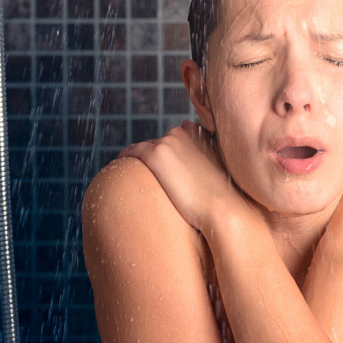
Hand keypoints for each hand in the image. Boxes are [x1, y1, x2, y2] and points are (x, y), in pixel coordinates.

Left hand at [117, 120, 263, 232]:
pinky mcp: (156, 155)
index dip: (163, 154)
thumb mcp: (216, 171)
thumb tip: (194, 143)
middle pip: (155, 144)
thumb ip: (205, 157)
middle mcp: (180, 133)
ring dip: (137, 158)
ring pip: (143, 148)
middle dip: (149, 156)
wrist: (222, 208)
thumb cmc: (221, 196)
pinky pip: (132, 153)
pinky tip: (120, 168)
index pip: (169, 140)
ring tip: (129, 173)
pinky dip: (125, 158)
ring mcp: (167, 143)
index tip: (158, 167)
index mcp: (194, 135)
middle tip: (143, 174)